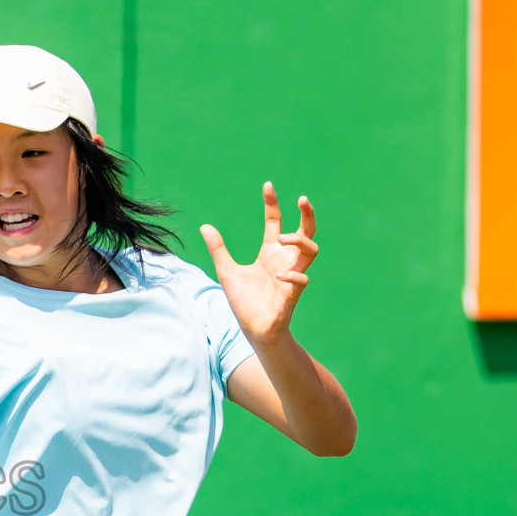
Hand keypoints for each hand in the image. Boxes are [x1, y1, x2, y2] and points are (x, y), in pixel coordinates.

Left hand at [199, 182, 318, 345]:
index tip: (267, 185)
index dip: (273, 203)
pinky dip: (292, 276)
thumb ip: (219, 249)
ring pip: (311, 251)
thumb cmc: (244, 301)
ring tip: (281, 237)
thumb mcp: (226, 271)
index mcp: (270, 253)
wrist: (252, 330)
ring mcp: (291, 276)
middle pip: (306, 231)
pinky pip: (301, 280)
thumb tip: (205, 226)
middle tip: (302, 200)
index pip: (275, 221)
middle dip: (307, 215)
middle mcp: (284, 261)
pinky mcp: (292, 295)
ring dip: (300, 240)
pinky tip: (278, 276)